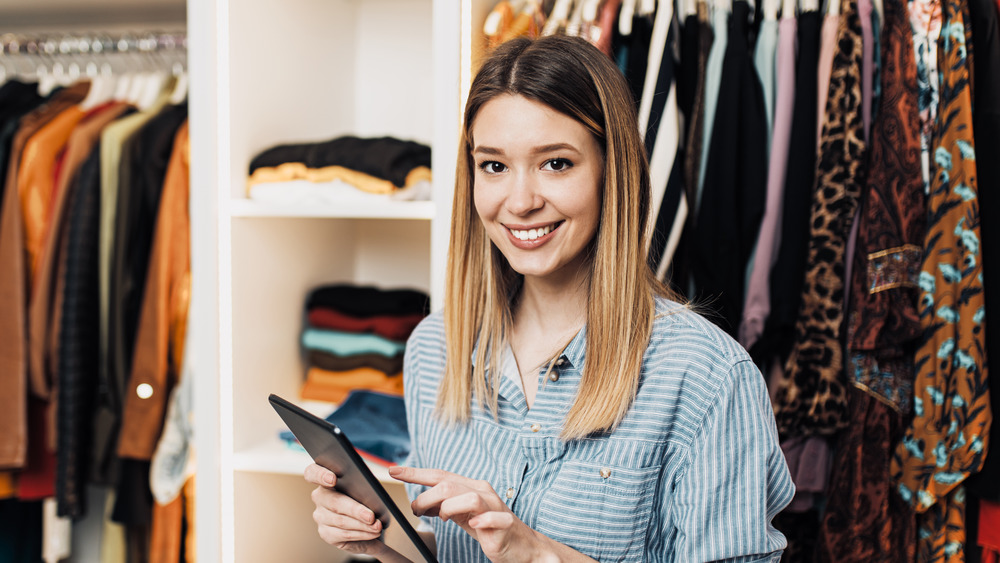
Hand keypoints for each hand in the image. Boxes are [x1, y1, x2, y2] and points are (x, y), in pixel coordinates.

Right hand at [304, 463, 409, 560]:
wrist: (369, 520)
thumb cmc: (367, 497)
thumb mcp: (368, 486)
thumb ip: (366, 484)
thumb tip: (377, 485)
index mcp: (325, 477)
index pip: (313, 472)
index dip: (320, 475)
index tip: (333, 479)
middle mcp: (319, 497)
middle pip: (334, 501)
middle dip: (355, 510)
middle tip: (371, 516)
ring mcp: (320, 516)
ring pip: (341, 521)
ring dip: (363, 525)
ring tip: (377, 526)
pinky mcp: (326, 533)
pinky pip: (344, 534)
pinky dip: (362, 534)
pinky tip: (372, 533)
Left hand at [389, 466, 545, 562]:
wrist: (522, 545)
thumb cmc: (489, 529)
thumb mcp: (461, 516)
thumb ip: (443, 507)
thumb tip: (420, 504)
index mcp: (470, 487)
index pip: (440, 475)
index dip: (416, 473)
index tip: (394, 470)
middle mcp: (483, 491)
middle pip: (448, 485)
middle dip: (426, 499)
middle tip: (418, 513)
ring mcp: (495, 507)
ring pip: (468, 497)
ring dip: (448, 508)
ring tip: (443, 519)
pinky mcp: (505, 524)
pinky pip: (492, 518)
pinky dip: (480, 520)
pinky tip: (473, 526)